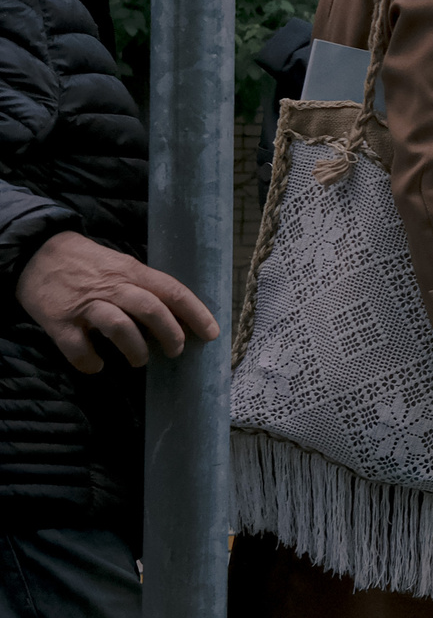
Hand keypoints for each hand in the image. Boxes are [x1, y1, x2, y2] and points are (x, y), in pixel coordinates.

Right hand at [16, 231, 218, 372]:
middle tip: (176, 351)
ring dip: (135, 349)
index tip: (212, 333)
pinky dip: (90, 361)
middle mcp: (111, 287)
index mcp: (131, 271)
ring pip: (119, 327)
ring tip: (139, 360)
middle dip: (171, 334)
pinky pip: (78, 348)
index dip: (196, 313)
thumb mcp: (120, 264)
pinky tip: (96, 365)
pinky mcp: (59, 321)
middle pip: (151, 310)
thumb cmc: (86, 263)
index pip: (172, 291)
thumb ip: (143, 285)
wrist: (35, 252)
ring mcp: (85, 304)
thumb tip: (175, 314)